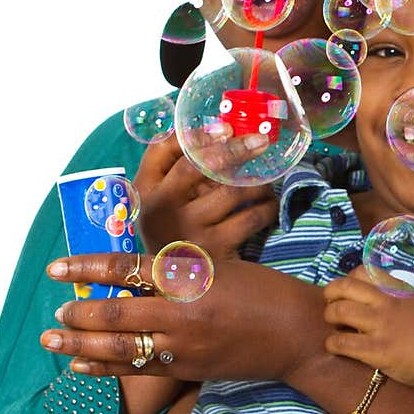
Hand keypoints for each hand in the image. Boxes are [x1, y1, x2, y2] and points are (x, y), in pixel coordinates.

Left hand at [41, 252, 324, 382]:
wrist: (298, 333)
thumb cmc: (262, 290)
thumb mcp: (218, 266)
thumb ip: (176, 268)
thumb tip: (130, 267)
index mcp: (190, 277)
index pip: (126, 268)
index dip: (86, 267)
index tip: (57, 267)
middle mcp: (183, 312)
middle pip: (116, 312)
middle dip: (79, 313)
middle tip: (56, 312)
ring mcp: (185, 345)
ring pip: (121, 347)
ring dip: (81, 345)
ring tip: (53, 341)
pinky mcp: (189, 369)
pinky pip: (139, 371)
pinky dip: (105, 369)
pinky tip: (82, 367)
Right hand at [134, 131, 276, 257]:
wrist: (177, 286)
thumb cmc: (175, 232)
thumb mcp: (163, 202)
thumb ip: (178, 171)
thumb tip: (221, 130)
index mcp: (144, 190)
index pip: (163, 148)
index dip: (196, 133)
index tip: (226, 127)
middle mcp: (160, 208)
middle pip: (199, 164)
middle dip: (235, 147)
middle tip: (260, 140)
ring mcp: (188, 229)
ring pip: (232, 190)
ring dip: (256, 181)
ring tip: (266, 180)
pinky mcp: (215, 249)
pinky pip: (251, 218)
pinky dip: (267, 207)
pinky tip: (269, 204)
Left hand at [322, 267, 413, 389]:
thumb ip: (392, 292)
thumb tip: (365, 293)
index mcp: (396, 287)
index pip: (360, 272)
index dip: (346, 281)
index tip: (345, 293)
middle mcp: (386, 302)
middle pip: (343, 287)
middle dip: (330, 296)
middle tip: (331, 307)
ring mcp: (381, 325)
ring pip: (338, 312)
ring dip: (329, 318)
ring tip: (334, 326)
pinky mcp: (377, 350)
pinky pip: (342, 342)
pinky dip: (332, 343)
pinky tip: (336, 346)